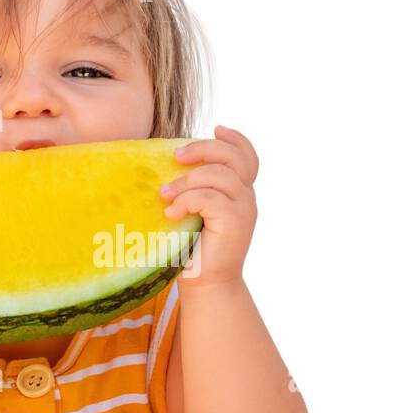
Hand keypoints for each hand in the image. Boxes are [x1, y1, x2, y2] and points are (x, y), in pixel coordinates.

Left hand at [158, 125, 257, 289]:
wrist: (205, 284)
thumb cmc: (192, 247)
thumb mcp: (196, 211)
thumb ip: (196, 187)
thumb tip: (172, 160)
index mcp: (240, 192)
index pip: (248, 156)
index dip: (235, 139)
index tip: (215, 128)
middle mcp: (247, 198)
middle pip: (234, 157)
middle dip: (203, 149)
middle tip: (175, 157)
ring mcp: (244, 210)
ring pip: (219, 175)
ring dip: (186, 181)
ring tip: (164, 195)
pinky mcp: (235, 223)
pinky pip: (210, 198)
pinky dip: (186, 201)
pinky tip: (171, 214)